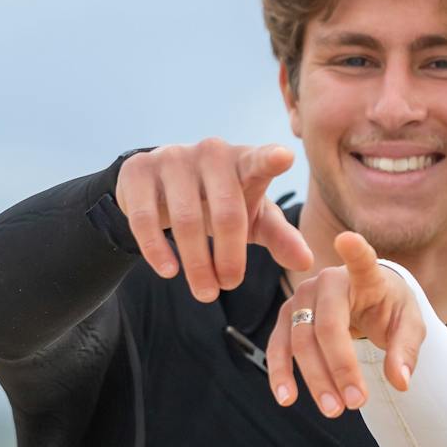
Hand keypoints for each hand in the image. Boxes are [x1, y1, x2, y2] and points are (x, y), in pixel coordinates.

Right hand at [115, 140, 313, 301]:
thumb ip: (281, 238)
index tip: (284, 157)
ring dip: (196, 263)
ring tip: (206, 292)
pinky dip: (157, 249)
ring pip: (185, 220)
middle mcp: (211, 153)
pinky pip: (145, 218)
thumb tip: (307, 262)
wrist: (162, 184)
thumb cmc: (222, 202)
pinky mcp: (139, 171)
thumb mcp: (254, 218)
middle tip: (229, 286)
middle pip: (225, 213)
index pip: (261, 160)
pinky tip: (168, 271)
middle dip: (230, 257)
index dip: (271, 158)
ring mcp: (173, 158)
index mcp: (245, 161)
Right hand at [266, 232, 425, 416]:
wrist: (367, 302)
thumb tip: (400, 382)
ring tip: (334, 410)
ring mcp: (302, 298)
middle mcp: (327, 281)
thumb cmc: (390, 309)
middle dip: (340, 367)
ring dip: (315, 378)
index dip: (355, 251)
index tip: (347, 238)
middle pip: (326, 326)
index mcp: (364, 275)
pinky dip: (281, 373)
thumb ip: (406, 351)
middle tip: (356, 403)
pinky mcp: (288, 317)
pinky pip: (279, 347)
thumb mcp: (410, 326)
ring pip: (300, 340)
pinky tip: (287, 398)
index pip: (361, 260)